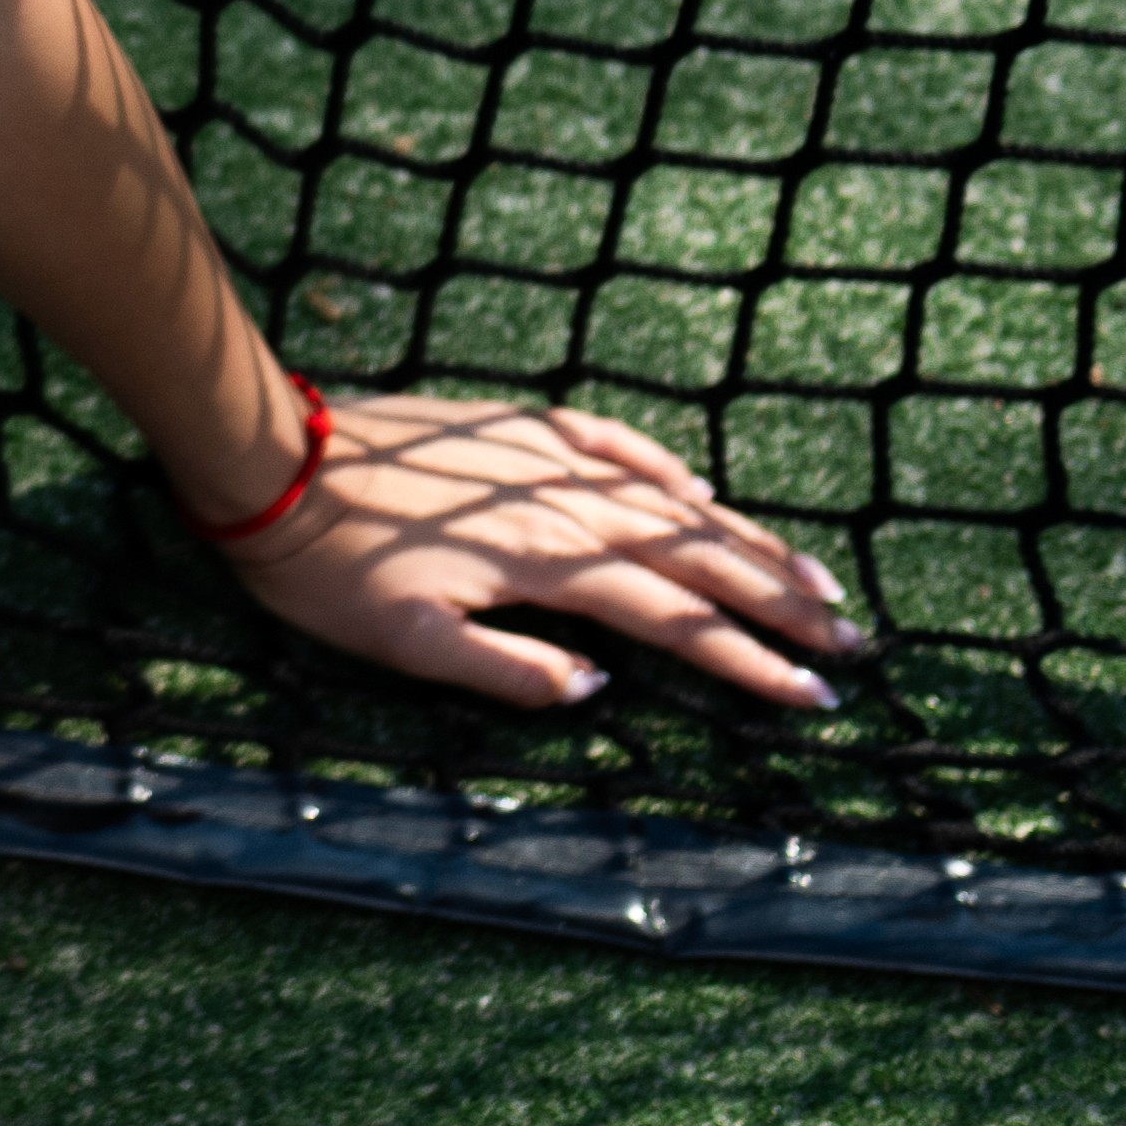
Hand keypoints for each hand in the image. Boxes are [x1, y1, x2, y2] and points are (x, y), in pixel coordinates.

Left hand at [192, 383, 857, 719]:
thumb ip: (508, 670)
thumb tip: (600, 690)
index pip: (679, 623)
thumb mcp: (407, 644)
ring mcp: (548, 461)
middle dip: (782, 604)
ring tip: (813, 577)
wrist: (273, 460)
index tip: (814, 696)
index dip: (751, 662)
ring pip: (673, 505)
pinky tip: (700, 494)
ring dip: (749, 543)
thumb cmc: (330, 569)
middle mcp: (568, 507)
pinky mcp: (520, 430)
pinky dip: (667, 473)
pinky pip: (617, 447)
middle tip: (852, 641)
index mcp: (552, 568)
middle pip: (702, 559)